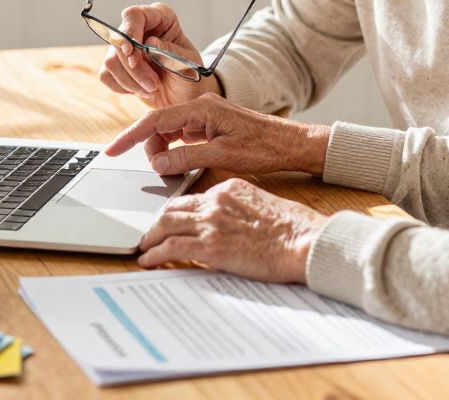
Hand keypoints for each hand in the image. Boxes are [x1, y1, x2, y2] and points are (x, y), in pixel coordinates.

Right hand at [97, 3, 220, 108]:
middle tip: (153, 85)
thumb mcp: (188, 65)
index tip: (132, 53)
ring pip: (111, 61)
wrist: (184, 97)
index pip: (135, 15)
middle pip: (118, 40)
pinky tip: (141, 90)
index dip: (129, 32)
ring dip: (131, 81)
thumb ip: (170, 53)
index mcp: (160, 17)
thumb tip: (151, 42)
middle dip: (134, 68)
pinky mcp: (116, 65)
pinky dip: (124, 87)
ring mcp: (125, 46)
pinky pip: (106, 75)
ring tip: (152, 89)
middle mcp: (140, 28)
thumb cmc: (190, 77)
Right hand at [104, 93, 329, 176]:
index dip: (130, 136)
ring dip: (164, 150)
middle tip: (155, 170)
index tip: (112, 150)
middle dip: (150, 147)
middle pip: (160, 125)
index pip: (155, 119)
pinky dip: (177, 149)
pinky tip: (180, 164)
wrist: (293, 144)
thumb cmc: (264, 147)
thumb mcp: (222, 156)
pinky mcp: (214, 125)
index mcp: (202, 108)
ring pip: (172, 131)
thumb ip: (185, 159)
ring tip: (169, 170)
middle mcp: (202, 107)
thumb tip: (157, 164)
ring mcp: (208, 116)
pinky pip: (185, 135)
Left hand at [138, 178, 327, 282]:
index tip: (171, 219)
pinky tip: (148, 261)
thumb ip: (239, 210)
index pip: (193, 197)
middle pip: (173, 208)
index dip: (178, 210)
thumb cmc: (294, 229)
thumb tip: (228, 225)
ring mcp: (211, 223)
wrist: (304, 241)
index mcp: (229, 188)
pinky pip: (171, 248)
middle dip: (157, 222)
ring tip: (144, 247)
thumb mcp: (263, 206)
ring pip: (166, 225)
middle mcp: (215, 201)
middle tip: (149, 233)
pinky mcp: (209, 246)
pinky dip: (155, 254)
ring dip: (151, 237)